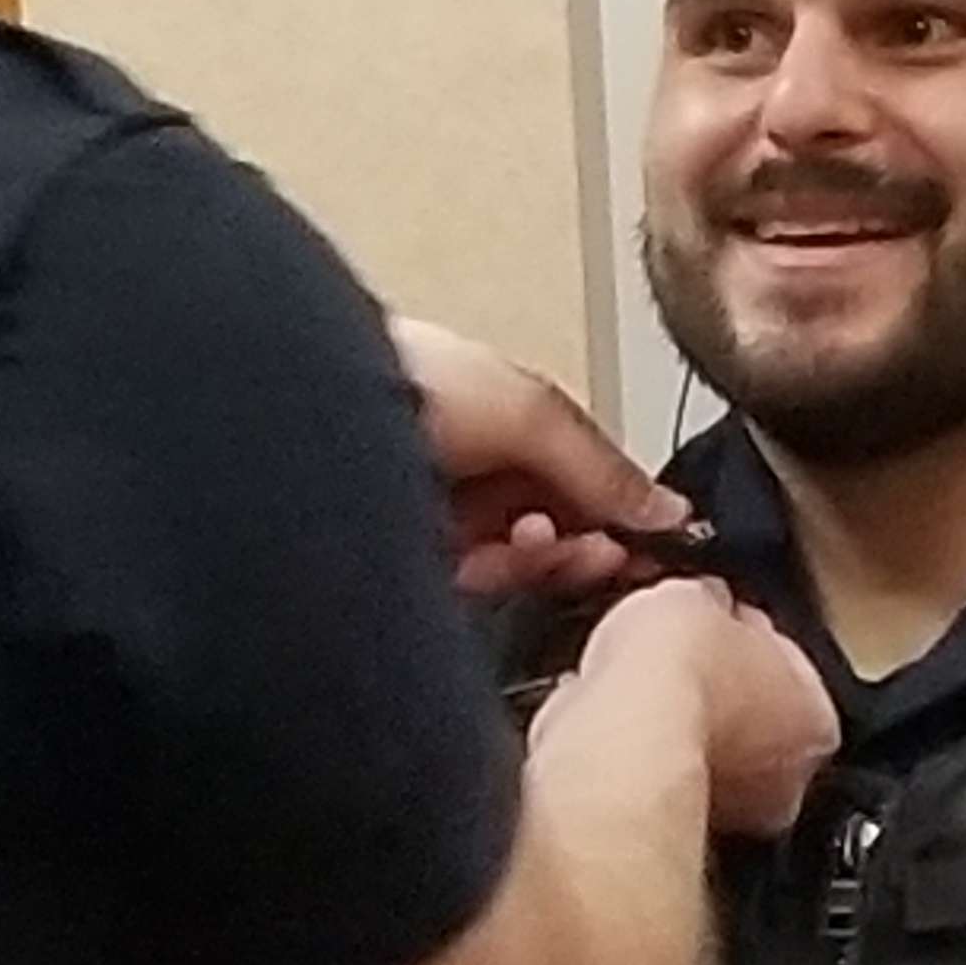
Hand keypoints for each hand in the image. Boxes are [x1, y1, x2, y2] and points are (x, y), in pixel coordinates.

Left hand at [392, 316, 685, 598]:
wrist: (301, 420)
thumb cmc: (392, 375)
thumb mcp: (529, 407)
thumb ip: (601, 463)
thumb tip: (664, 507)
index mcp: (479, 413)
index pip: (565, 472)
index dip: (611, 505)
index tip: (651, 535)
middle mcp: (449, 465)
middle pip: (543, 523)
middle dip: (585, 537)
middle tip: (613, 550)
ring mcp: (419, 520)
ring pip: (510, 562)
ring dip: (546, 556)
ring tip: (552, 542)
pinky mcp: (395, 570)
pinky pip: (470, 589)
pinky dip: (500, 576)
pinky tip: (510, 556)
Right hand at [575, 580, 837, 837]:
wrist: (618, 734)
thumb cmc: (681, 675)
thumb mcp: (701, 596)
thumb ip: (713, 605)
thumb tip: (700, 602)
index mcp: (818, 726)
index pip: (792, 667)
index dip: (751, 635)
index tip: (723, 620)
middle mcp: (780, 784)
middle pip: (751, 720)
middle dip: (717, 689)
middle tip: (681, 657)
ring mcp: (721, 816)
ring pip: (697, 753)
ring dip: (672, 722)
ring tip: (639, 684)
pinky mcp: (661, 828)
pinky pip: (648, 775)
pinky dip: (631, 751)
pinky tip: (612, 718)